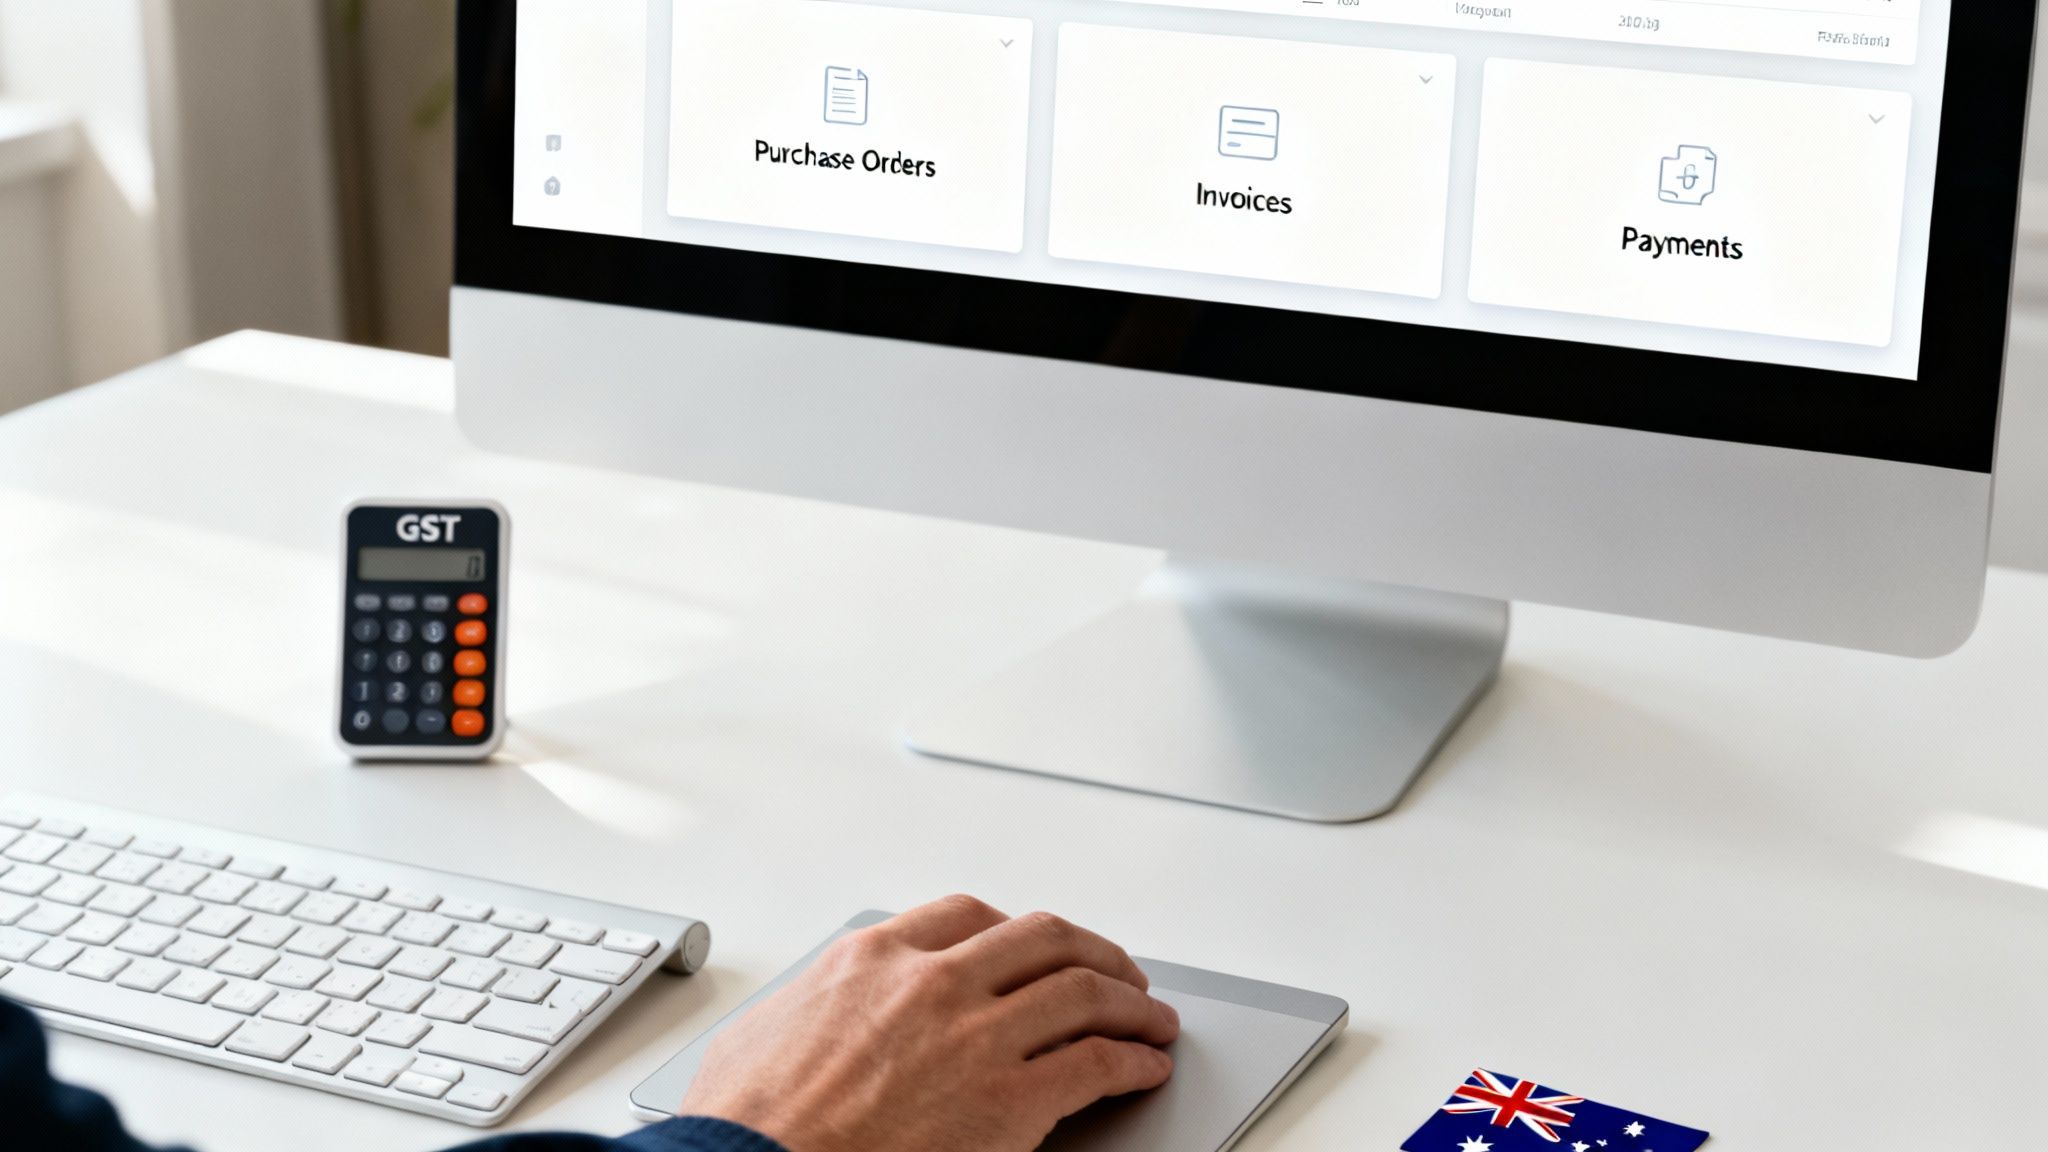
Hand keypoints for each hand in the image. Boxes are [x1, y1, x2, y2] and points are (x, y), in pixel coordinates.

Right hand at [680, 895, 1180, 1151]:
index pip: (969, 916)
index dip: (1019, 931)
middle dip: (1093, 953)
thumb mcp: (765, 1033)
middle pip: (1044, 939)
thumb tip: (819, 1016)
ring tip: (1151, 1018)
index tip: (1038, 948)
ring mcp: (976, 1035)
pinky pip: (1098, 1063)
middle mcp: (933, 981)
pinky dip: (1134, 1061)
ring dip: (1131, 1003)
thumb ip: (816, 1005)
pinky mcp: (1011, 1099)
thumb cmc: (747, 1126)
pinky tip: (1145, 1069)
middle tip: (1118, 974)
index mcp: (874, 957)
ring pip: (1085, 991)